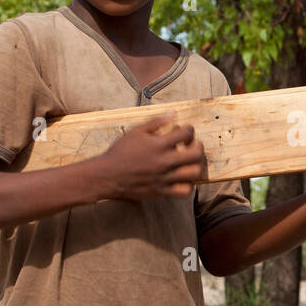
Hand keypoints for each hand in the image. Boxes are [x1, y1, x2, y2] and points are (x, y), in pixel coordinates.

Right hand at [90, 115, 205, 200]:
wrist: (107, 176)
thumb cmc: (120, 152)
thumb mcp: (136, 131)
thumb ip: (156, 122)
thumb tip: (174, 113)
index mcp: (158, 144)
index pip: (186, 133)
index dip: (189, 129)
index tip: (184, 130)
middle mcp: (165, 162)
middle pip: (196, 154)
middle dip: (198, 146)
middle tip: (192, 145)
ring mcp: (165, 178)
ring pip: (194, 173)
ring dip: (196, 165)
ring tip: (189, 162)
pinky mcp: (162, 191)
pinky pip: (185, 191)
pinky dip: (189, 184)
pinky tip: (183, 178)